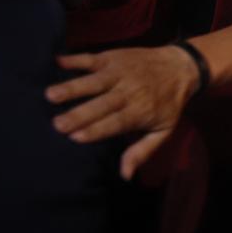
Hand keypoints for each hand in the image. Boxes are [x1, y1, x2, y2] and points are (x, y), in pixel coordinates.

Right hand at [45, 46, 200, 178]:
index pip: (116, 122)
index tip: (75, 137)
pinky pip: (91, 58)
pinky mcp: (113, 57)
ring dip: (72, 87)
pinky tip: (56, 62)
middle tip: (56, 124)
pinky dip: (74, 59)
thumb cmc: (168, 104)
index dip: (96, 130)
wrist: (181, 67)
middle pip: (102, 104)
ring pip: (93, 81)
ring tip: (49, 95)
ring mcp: (120, 72)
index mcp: (140, 111)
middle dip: (79, 114)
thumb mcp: (163, 130)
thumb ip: (142, 152)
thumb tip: (125, 175)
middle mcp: (129, 91)